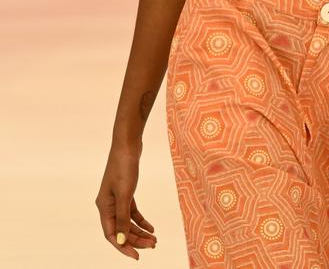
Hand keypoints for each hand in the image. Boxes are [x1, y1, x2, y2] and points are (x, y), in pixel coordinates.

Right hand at [95, 139, 156, 259]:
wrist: (128, 143)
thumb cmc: (124, 166)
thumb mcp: (125, 193)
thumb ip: (123, 217)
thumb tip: (121, 240)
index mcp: (103, 207)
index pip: (112, 235)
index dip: (123, 247)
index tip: (137, 256)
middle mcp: (108, 205)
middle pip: (121, 230)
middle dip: (136, 239)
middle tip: (153, 246)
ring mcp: (116, 198)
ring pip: (127, 222)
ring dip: (140, 231)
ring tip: (154, 239)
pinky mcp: (125, 191)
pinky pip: (132, 212)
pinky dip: (141, 220)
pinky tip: (151, 227)